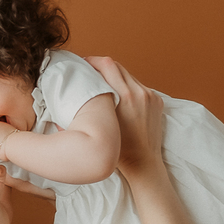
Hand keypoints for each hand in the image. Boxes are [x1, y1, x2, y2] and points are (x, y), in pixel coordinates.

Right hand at [84, 56, 162, 172]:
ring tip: (104, 84)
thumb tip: (66, 102)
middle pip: (118, 66)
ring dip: (116, 77)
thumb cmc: (118, 150)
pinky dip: (128, 88)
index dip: (94, 61)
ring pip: (129, 76)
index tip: (84, 63)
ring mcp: (151, 96)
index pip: (108, 65)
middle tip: (90, 71)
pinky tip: (120, 97)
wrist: (143, 162)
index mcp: (125, 97)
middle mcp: (140, 93)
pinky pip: (139, 87)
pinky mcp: (157, 101)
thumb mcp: (99, 126)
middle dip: (103, 66)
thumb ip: (87, 109)